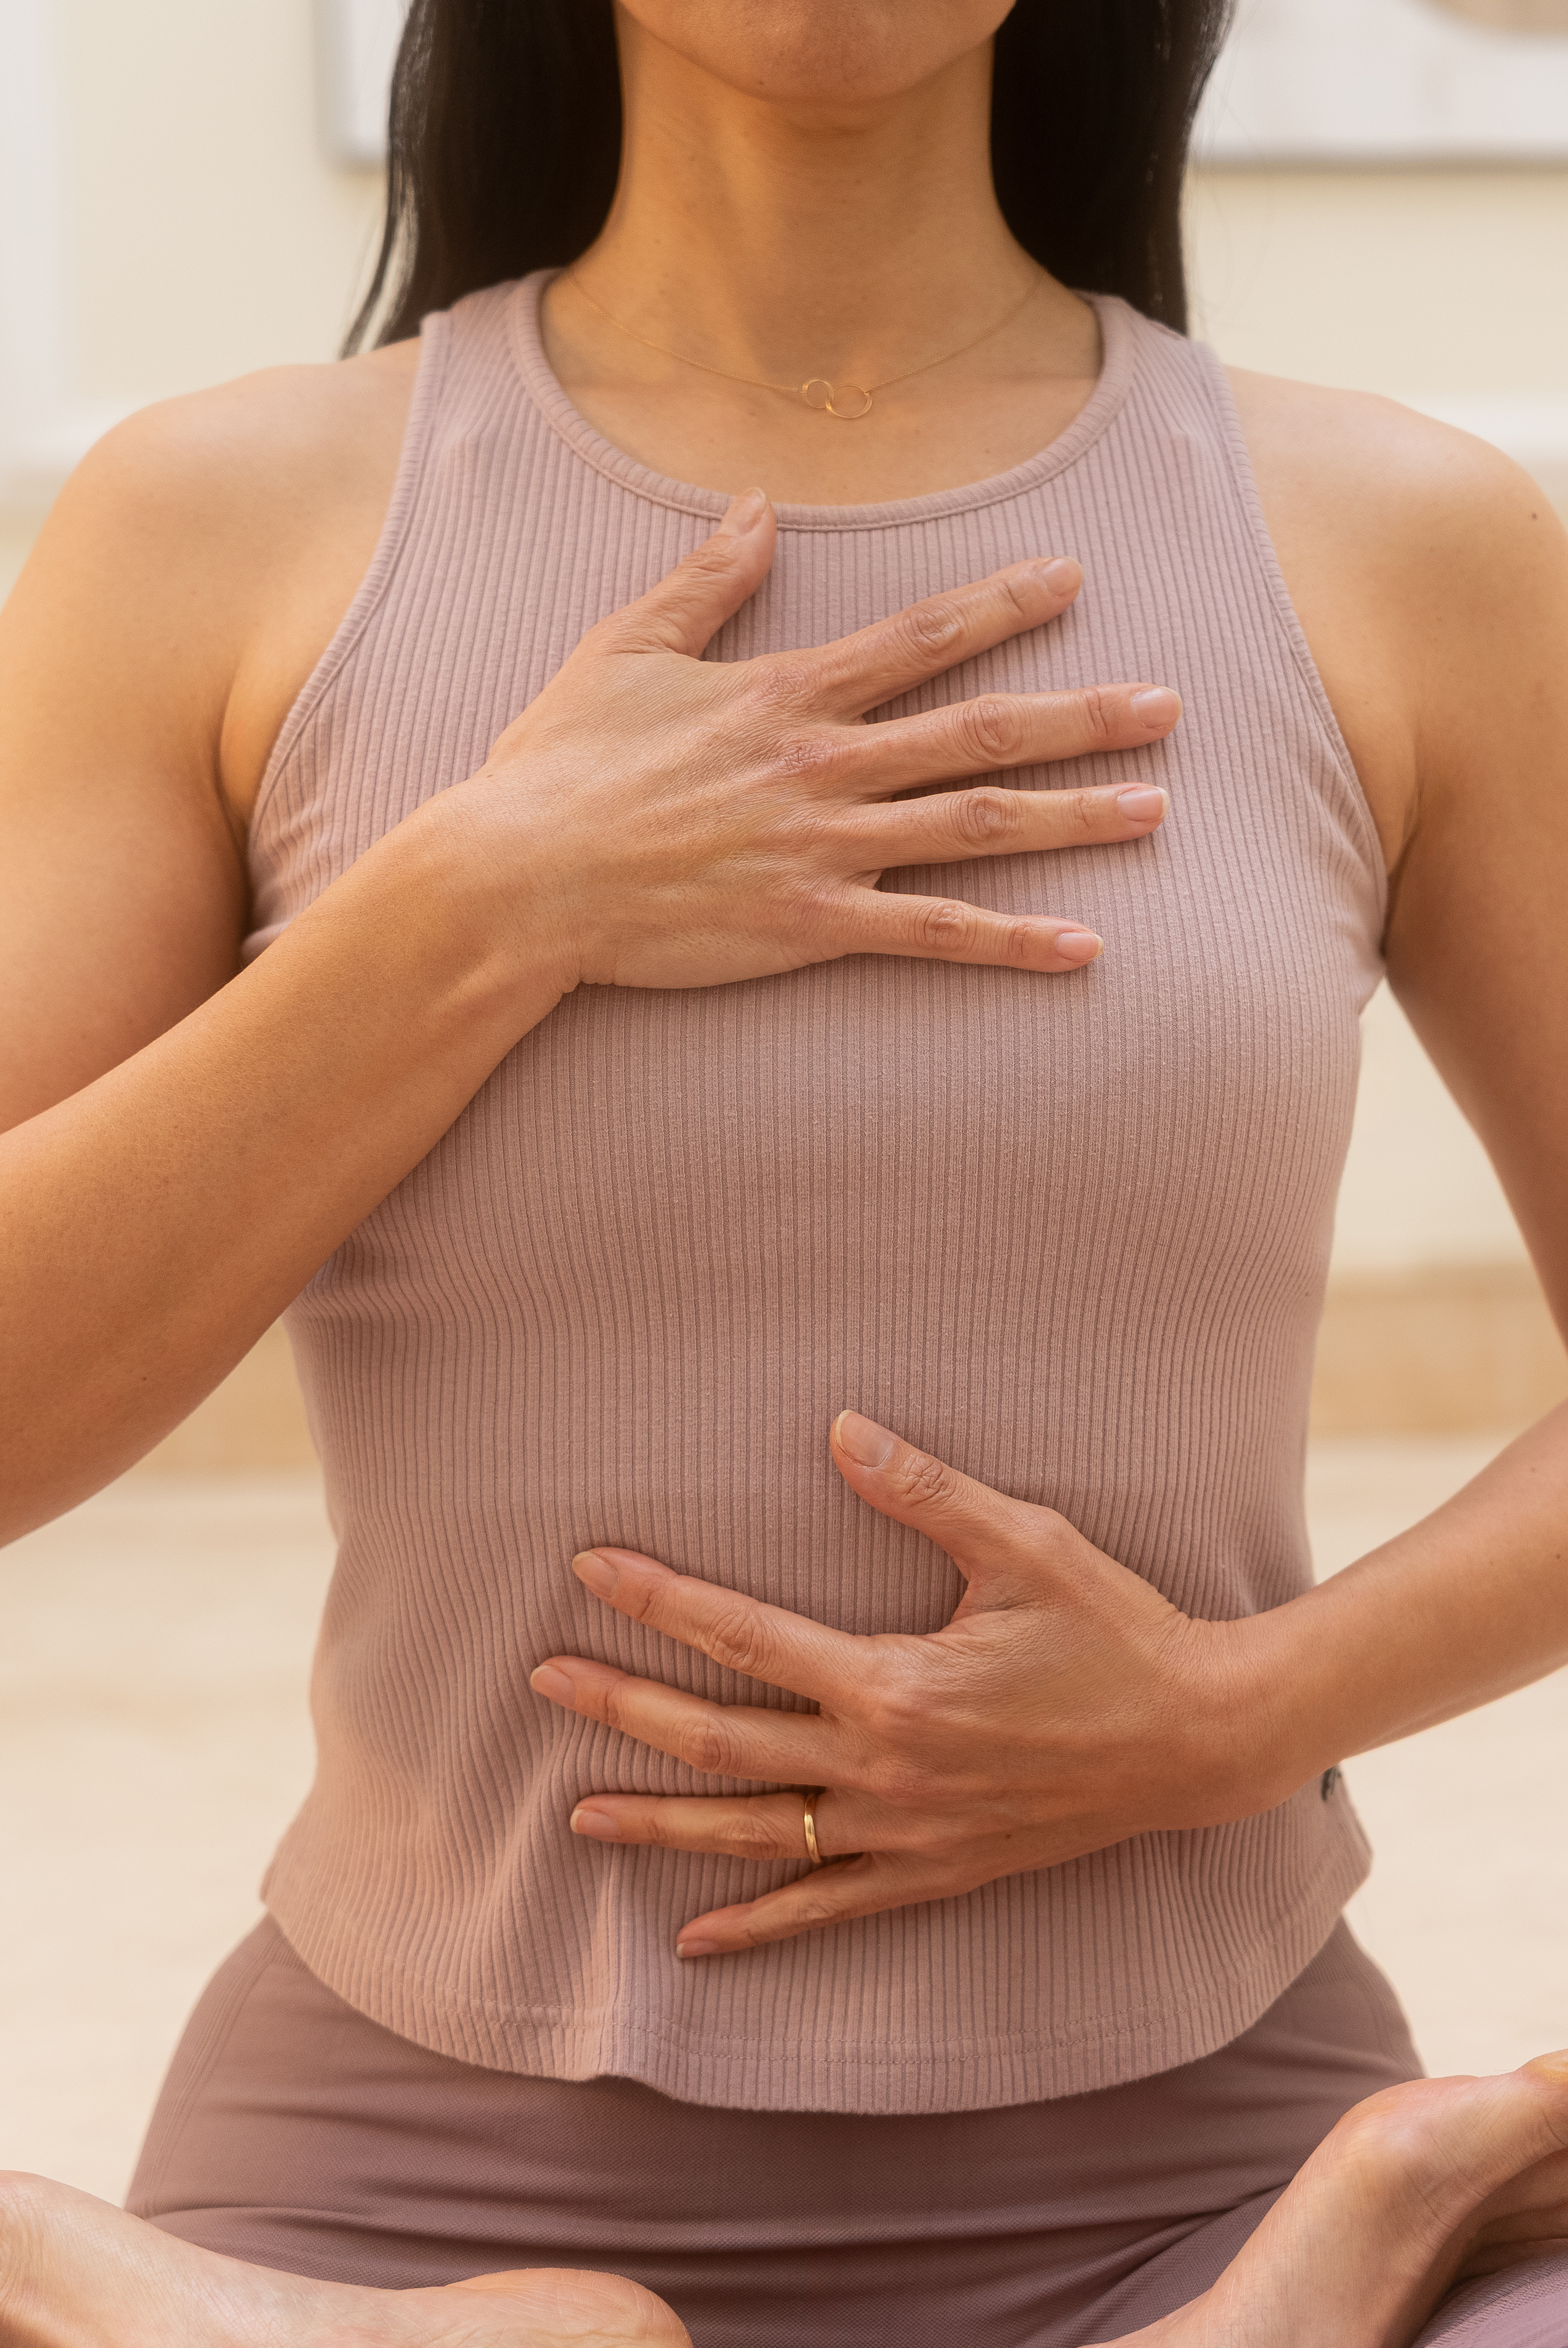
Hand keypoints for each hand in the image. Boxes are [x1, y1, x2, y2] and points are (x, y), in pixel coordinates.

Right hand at [460, 487, 1178, 994]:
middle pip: (978, 731)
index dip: (1003, 604)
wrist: (517, 878)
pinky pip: (931, 934)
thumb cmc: (560, 768)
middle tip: (1170, 708)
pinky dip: (1009, 942)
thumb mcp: (623, 649)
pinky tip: (1083, 949)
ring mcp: (823, 847)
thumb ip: (703, 579)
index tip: (1074, 578)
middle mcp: (822, 764)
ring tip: (1156, 810)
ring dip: (1072, 817)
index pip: (919, 637)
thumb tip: (756, 506)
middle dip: (1082, 715)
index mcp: (785, 693)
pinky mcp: (810, 925)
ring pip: (975, 827)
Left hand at [530, 1412, 1288, 1956]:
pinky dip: (758, 1928)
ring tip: (578, 1819)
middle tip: (542, 1683)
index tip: (588, 1569)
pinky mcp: (937, 1875)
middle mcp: (884, 1770)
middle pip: (723, 1740)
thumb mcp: (1026, 1543)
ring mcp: (907, 1835)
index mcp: (895, 1684)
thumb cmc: (1114, 1630)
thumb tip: (840, 1429)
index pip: (745, 1638)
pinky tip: (694, 1942)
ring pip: (757, 1834)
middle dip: (625, 1710)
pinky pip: (829, 1909)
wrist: (1198, 1739)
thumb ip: (924, 1491)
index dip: (660, 1600)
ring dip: (663, 1826)